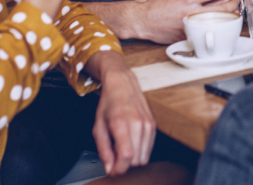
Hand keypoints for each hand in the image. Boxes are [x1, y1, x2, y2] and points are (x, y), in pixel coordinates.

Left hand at [91, 53, 155, 175]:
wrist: (122, 83)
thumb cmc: (109, 103)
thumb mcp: (98, 126)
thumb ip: (103, 149)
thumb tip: (110, 167)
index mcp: (121, 123)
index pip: (126, 157)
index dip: (118, 169)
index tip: (112, 169)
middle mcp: (138, 124)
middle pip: (136, 160)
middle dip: (124, 164)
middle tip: (115, 155)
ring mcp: (148, 124)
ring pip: (144, 157)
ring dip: (133, 159)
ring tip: (122, 147)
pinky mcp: (154, 125)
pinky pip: (149, 149)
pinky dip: (140, 151)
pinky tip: (131, 141)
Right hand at [137, 0, 238, 43]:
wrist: (143, 20)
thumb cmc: (157, 4)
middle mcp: (191, 11)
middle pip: (223, 7)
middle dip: (233, 2)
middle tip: (234, 0)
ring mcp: (191, 25)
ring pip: (219, 21)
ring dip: (230, 15)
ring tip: (231, 11)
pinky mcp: (189, 36)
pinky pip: (209, 31)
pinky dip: (217, 26)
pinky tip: (219, 22)